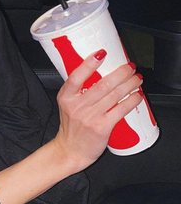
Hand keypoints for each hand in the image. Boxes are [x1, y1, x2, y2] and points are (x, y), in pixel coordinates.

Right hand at [54, 51, 142, 170]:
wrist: (70, 150)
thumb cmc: (71, 127)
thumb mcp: (67, 104)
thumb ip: (78, 89)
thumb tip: (99, 72)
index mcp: (66, 96)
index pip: (76, 76)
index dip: (89, 64)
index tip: (101, 53)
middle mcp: (77, 105)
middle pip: (103, 84)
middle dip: (121, 73)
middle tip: (130, 67)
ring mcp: (90, 116)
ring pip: (114, 95)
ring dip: (130, 84)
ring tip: (137, 78)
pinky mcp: (101, 127)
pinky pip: (120, 110)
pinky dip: (131, 100)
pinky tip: (137, 95)